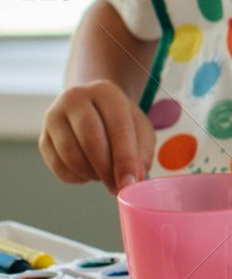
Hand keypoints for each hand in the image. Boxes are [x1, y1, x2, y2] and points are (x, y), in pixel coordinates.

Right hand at [39, 79, 154, 194]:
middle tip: (118, 186)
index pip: (117, 127)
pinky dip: (76, 177)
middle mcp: (75, 98)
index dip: (124, 159)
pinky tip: (89, 174)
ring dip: (91, 174)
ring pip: (71, 155)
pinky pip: (57, 165)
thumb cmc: (122, 120)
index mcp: (106, 92)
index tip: (130, 182)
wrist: (93, 106)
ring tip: (106, 177)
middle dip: (107, 170)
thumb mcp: (140, 129)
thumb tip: (132, 180)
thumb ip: (141, 153)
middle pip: (90, 141)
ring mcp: (54, 116)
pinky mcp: (43, 136)